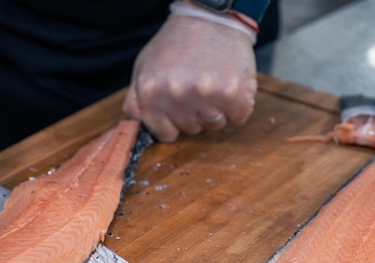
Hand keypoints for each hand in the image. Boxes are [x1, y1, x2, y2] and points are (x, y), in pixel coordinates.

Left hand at [123, 14, 256, 140]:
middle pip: (191, 129)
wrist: (211, 17)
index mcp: (151, 93)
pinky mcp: (233, 93)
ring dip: (217, 110)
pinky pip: (238, 117)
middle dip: (195, 114)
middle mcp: (176, 97)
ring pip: (215, 125)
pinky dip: (239, 107)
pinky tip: (230, 87)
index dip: (174, 124)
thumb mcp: (144, 67)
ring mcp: (205, 96)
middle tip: (198, 87)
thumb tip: (136, 124)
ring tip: (213, 83)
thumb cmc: (175, 43)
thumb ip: (136, 100)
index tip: (180, 111)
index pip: (165, 134)